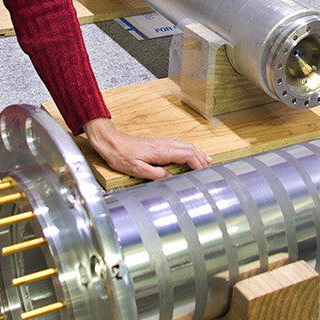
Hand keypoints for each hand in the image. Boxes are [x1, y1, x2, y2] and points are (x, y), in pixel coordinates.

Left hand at [83, 117, 211, 180]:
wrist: (110, 142)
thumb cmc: (120, 155)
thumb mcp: (136, 169)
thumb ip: (155, 174)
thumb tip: (170, 178)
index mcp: (160, 152)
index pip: (186, 155)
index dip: (197, 163)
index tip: (203, 172)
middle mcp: (163, 145)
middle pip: (189, 148)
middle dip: (201, 157)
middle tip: (210, 167)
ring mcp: (161, 142)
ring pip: (184, 145)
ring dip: (196, 152)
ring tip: (205, 159)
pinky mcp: (157, 143)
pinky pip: (178, 144)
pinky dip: (188, 149)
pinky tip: (188, 153)